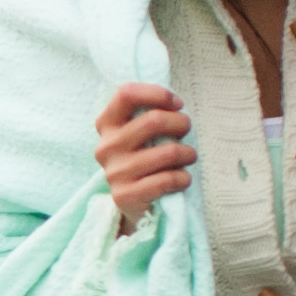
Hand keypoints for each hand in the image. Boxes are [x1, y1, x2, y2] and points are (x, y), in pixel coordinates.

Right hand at [95, 83, 194, 225]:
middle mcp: (106, 146)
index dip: (158, 94)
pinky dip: (183, 178)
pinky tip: (183, 179)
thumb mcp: (139, 132)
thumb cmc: (144, 158)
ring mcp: (114, 172)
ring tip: (188, 157)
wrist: (133, 202)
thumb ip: (149, 114)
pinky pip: (166, 180)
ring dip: (188, 153)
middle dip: (181, 123)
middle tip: (186, 132)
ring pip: (167, 152)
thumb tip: (175, 104)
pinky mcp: (125, 196)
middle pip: (153, 120)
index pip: (126, 94)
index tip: (177, 104)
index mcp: (107, 124)